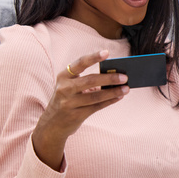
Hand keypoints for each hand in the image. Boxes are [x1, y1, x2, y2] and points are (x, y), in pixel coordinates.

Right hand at [31, 50, 127, 168]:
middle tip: (125, 77)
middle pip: (90, 80)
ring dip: (114, 92)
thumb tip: (112, 76)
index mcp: (63, 76)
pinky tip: (119, 97)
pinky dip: (110, 101)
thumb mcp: (69, 87)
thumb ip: (86, 80)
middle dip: (110, 78)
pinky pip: (97, 106)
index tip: (107, 52)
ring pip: (96, 96)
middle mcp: (64, 88)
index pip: (80, 63)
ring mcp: (69, 103)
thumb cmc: (66, 100)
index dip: (93, 57)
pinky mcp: (76, 115)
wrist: (52, 124)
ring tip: (126, 88)